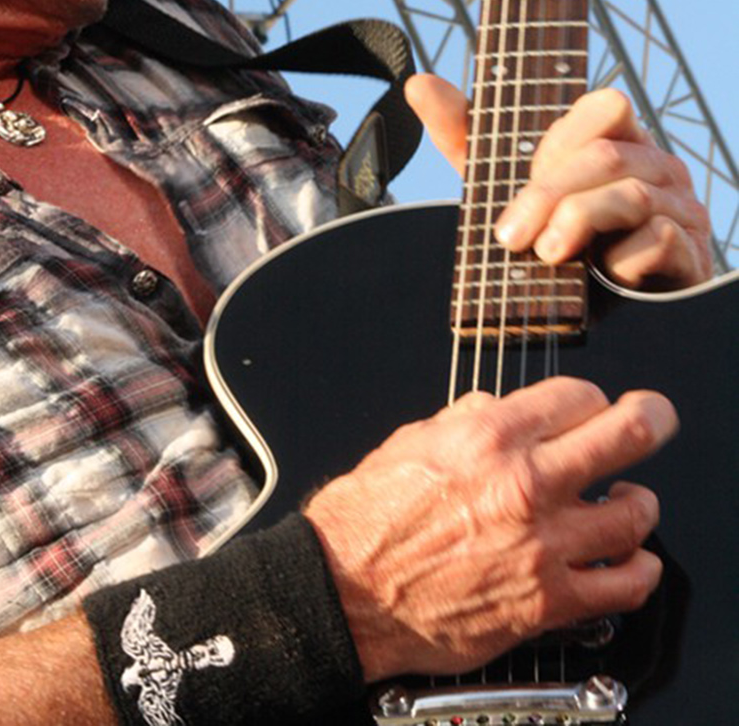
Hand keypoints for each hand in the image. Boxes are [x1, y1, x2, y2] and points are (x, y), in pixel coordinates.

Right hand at [305, 377, 677, 681]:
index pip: (578, 396)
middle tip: (655, 417)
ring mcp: (542, 546)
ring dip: (640, 502)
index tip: (589, 408)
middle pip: (627, 435)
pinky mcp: (546, 603)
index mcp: (488, 436)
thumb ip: (466, 417)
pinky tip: (631, 560)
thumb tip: (499, 407)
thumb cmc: (366, 520)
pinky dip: (639, 570)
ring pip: (635, 514)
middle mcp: (524, 486)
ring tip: (630, 499)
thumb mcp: (410, 440)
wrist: (345, 594)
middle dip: (652, 417)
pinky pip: (623, 586)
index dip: (587, 399)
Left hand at [405, 76, 711, 289]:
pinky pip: (660, 238)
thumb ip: (465, 134)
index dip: (556, 141)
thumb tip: (420, 83)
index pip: (603, 106)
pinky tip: (601, 275)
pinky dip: (622, 258)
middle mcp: (655, 164)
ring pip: (632, 194)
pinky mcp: (690, 253)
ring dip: (578, 223)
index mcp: (616, 139)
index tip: (516, 175)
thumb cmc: (552, 238)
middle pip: (604, 155)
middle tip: (510, 236)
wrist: (597, 317)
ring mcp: (679, 206)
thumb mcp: (501, 184)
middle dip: (548, 195)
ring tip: (545, 254)